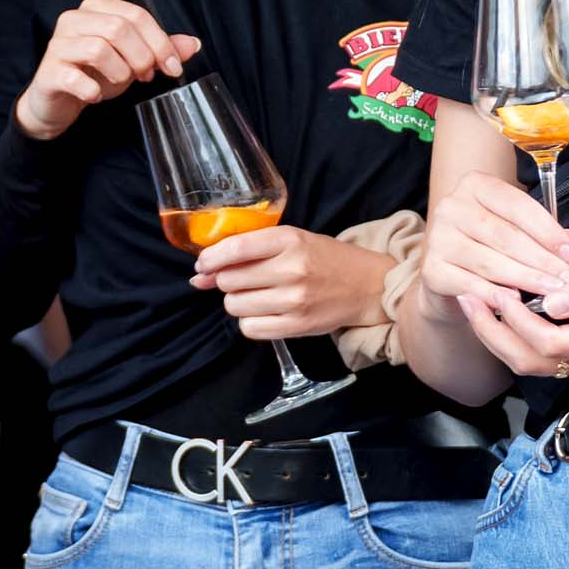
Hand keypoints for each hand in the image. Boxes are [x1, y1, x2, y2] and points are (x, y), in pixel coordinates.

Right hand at [13, 0, 199, 141]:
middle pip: (118, 28)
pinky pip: (74, 76)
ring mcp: (57, 45)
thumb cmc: (94, 74)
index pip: (135, 14)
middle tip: (146, 76)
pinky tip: (96, 96)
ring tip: (121, 83)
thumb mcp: (132, 59)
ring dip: (120, 72)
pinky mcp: (48, 72)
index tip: (172, 66)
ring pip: (98, 48)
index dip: (160, 41)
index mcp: (95, 9)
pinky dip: (93, 90)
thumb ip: (159, 50)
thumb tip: (193, 43)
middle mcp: (73, 20)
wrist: (57, 102)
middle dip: (142, 56)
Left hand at [191, 225, 392, 338]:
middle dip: (225, 281)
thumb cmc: (324, 259)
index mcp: (289, 240)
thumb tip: (200, 274)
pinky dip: (250, 321)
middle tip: (240, 280)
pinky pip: (250, 329)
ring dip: (237, 302)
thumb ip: (248, 251)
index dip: (210, 258)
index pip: (235, 248)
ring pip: (235, 306)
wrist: (368, 286)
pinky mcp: (298, 327)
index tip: (203, 265)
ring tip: (257, 295)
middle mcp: (291, 269)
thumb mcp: (291, 240)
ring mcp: (295, 301)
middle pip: (229, 280)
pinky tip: (264, 312)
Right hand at [416, 164, 568, 327]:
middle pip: (505, 235)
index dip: (548, 231)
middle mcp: (451, 206)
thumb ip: (546, 234)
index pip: (517, 205)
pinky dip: (496, 294)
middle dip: (542, 260)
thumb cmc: (490, 246)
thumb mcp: (518, 231)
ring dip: (526, 279)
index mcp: (475, 185)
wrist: (449, 275)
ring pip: (491, 261)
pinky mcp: (431, 269)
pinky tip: (518, 302)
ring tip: (553, 293)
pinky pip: (471, 284)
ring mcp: (438, 238)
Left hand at [456, 250, 568, 379]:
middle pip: (531, 362)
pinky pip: (543, 354)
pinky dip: (516, 334)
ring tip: (475, 301)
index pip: (549, 344)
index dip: (517, 320)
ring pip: (532, 362)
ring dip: (500, 335)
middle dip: (494, 332)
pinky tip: (502, 308)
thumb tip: (549, 302)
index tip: (497, 288)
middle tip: (468, 297)